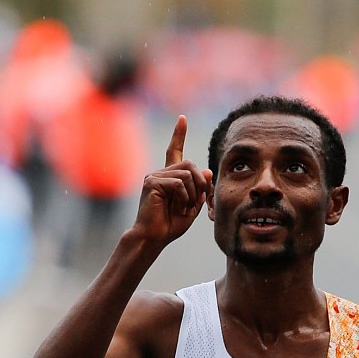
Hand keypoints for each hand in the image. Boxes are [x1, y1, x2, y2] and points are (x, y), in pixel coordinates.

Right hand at [131, 115, 212, 245]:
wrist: (153, 238)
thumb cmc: (170, 226)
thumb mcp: (191, 206)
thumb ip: (200, 189)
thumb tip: (207, 170)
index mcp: (169, 177)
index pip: (174, 151)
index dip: (179, 134)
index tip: (182, 119)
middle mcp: (160, 173)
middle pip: (190, 165)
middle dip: (200, 183)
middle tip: (198, 200)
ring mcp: (154, 176)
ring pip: (186, 174)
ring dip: (192, 193)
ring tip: (185, 207)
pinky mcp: (151, 182)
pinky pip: (178, 183)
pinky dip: (184, 197)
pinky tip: (178, 208)